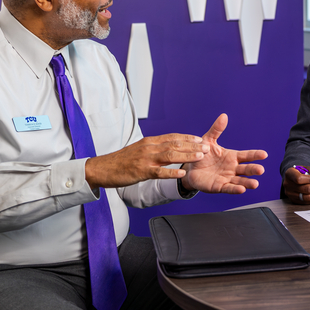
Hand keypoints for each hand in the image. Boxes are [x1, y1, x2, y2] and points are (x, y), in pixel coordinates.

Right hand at [85, 133, 209, 188]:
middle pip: (175, 144)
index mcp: (149, 141)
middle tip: (207, 147)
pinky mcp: (141, 171)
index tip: (200, 139)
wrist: (103, 168)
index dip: (187, 138)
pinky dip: (172, 172)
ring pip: (170, 155)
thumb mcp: (139, 150)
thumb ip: (153, 148)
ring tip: (200, 157)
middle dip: (193, 145)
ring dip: (187, 155)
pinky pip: (159, 171)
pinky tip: (182, 173)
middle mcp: (149, 147)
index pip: (172, 137)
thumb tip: (167, 147)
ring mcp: (145, 159)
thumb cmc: (121, 161)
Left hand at [182, 114, 266, 193]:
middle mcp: (232, 168)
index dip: (255, 155)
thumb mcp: (208, 140)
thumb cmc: (202, 154)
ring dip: (248, 182)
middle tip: (261, 170)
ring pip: (240, 180)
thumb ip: (216, 130)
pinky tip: (242, 189)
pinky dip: (235, 189)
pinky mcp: (219, 186)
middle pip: (246, 169)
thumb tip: (223, 116)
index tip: (264, 154)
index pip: (246, 155)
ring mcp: (227, 178)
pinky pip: (229, 188)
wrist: (190, 168)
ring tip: (255, 184)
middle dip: (253, 170)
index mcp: (232, 156)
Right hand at [282, 165, 309, 203]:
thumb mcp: (307, 168)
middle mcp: (287, 184)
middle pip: (305, 189)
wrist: (295, 179)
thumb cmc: (301, 173)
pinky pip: (308, 202)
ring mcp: (290, 194)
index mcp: (289, 174)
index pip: (299, 179)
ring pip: (307, 197)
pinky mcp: (294, 200)